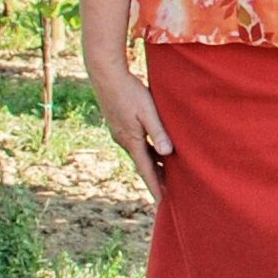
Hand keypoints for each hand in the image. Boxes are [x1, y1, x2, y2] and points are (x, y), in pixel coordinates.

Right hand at [88, 60, 170, 199]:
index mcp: (132, 141)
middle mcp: (124, 141)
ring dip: (152, 165)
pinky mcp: (120, 125)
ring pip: (140, 154)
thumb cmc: (130, 92)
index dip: (155, 185)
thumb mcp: (148, 112)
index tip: (163, 201)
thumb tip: (167, 153)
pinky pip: (137, 144)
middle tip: (170, 192)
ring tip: (167, 175)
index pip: (146, 169)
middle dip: (156, 178)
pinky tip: (156, 150)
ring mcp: (120, 133)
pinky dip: (147, 151)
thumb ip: (158, 132)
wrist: (106, 76)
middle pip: (143, 164)